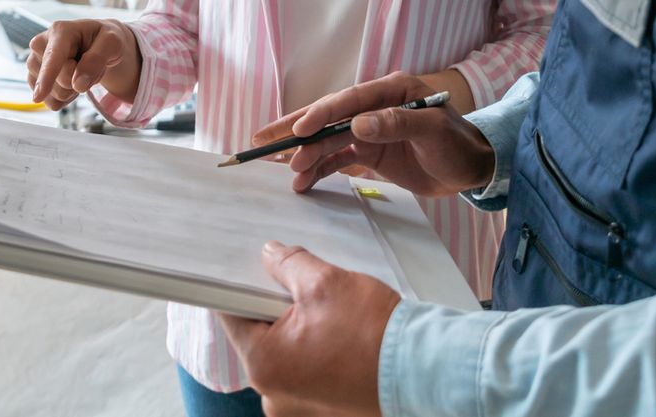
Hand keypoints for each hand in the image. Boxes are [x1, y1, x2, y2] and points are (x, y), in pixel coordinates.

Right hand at [25, 19, 140, 108]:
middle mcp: (41, 44)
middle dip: (79, 81)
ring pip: (52, 94)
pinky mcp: (34, 79)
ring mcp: (35, 63)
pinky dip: (66, 98)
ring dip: (73, 89)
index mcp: (60, 30)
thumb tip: (77, 84)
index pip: (53, 57)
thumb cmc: (104, 39)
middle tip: (89, 64)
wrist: (97, 43)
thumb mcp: (112, 43)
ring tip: (80, 70)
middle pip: (60, 80)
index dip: (47, 76)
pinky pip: (51, 102)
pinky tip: (71, 80)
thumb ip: (96, 59)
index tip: (39, 96)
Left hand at [221, 241, 396, 416]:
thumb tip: (269, 255)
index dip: (240, 287)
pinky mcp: (323, 410)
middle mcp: (274, 396)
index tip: (252, 271)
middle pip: (261, 337)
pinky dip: (317, 352)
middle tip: (302, 287)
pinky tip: (340, 334)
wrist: (422, 369)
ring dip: (300, 331)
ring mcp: (299, 409)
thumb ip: (287, 264)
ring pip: (286, 355)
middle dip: (277, 309)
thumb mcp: (324, 282)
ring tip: (329, 312)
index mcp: (264, 365)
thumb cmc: (372, 331)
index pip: (233, 316)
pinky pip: (307, 372)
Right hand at [251, 72, 495, 197]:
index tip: (299, 130)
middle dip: (296, 129)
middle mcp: (375, 107)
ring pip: (329, 140)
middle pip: (329, 116)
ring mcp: (370, 130)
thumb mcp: (433, 131)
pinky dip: (320, 169)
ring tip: (283, 171)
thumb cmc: (459, 144)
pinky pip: (339, 158)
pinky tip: (302, 181)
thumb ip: (397, 124)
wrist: (473, 168)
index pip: (349, 100)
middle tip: (263, 140)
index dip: (321, 114)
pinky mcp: (370, 152)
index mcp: (391, 90)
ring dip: (306, 154)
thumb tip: (357, 124)